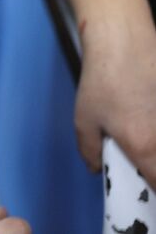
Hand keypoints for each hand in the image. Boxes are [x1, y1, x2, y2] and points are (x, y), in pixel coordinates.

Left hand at [75, 22, 155, 187]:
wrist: (124, 41)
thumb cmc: (103, 77)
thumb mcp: (84, 118)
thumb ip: (89, 149)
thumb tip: (95, 167)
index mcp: (143, 146)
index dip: (153, 192)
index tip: (144, 189)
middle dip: (153, 167)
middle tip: (138, 156)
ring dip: (154, 145)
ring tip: (138, 126)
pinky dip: (155, 123)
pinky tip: (145, 111)